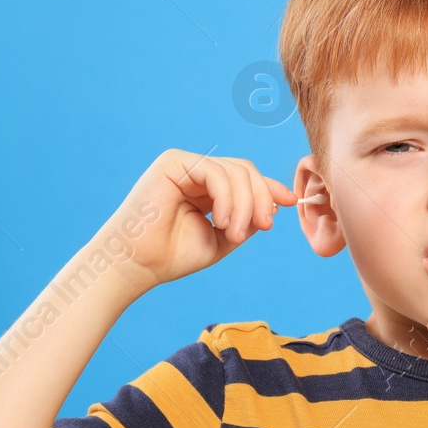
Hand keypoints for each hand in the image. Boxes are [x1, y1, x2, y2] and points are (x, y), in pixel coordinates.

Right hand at [97, 149, 296, 291]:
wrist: (137, 265)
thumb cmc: (173, 256)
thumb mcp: (222, 238)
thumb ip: (247, 220)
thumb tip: (277, 203)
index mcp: (207, 188)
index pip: (246, 178)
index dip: (270, 188)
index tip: (291, 202)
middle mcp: (196, 172)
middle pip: (246, 171)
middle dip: (262, 198)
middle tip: (265, 226)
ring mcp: (185, 164)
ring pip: (236, 171)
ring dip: (246, 204)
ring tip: (235, 234)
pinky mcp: (173, 162)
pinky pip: (216, 171)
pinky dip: (228, 198)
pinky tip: (223, 222)